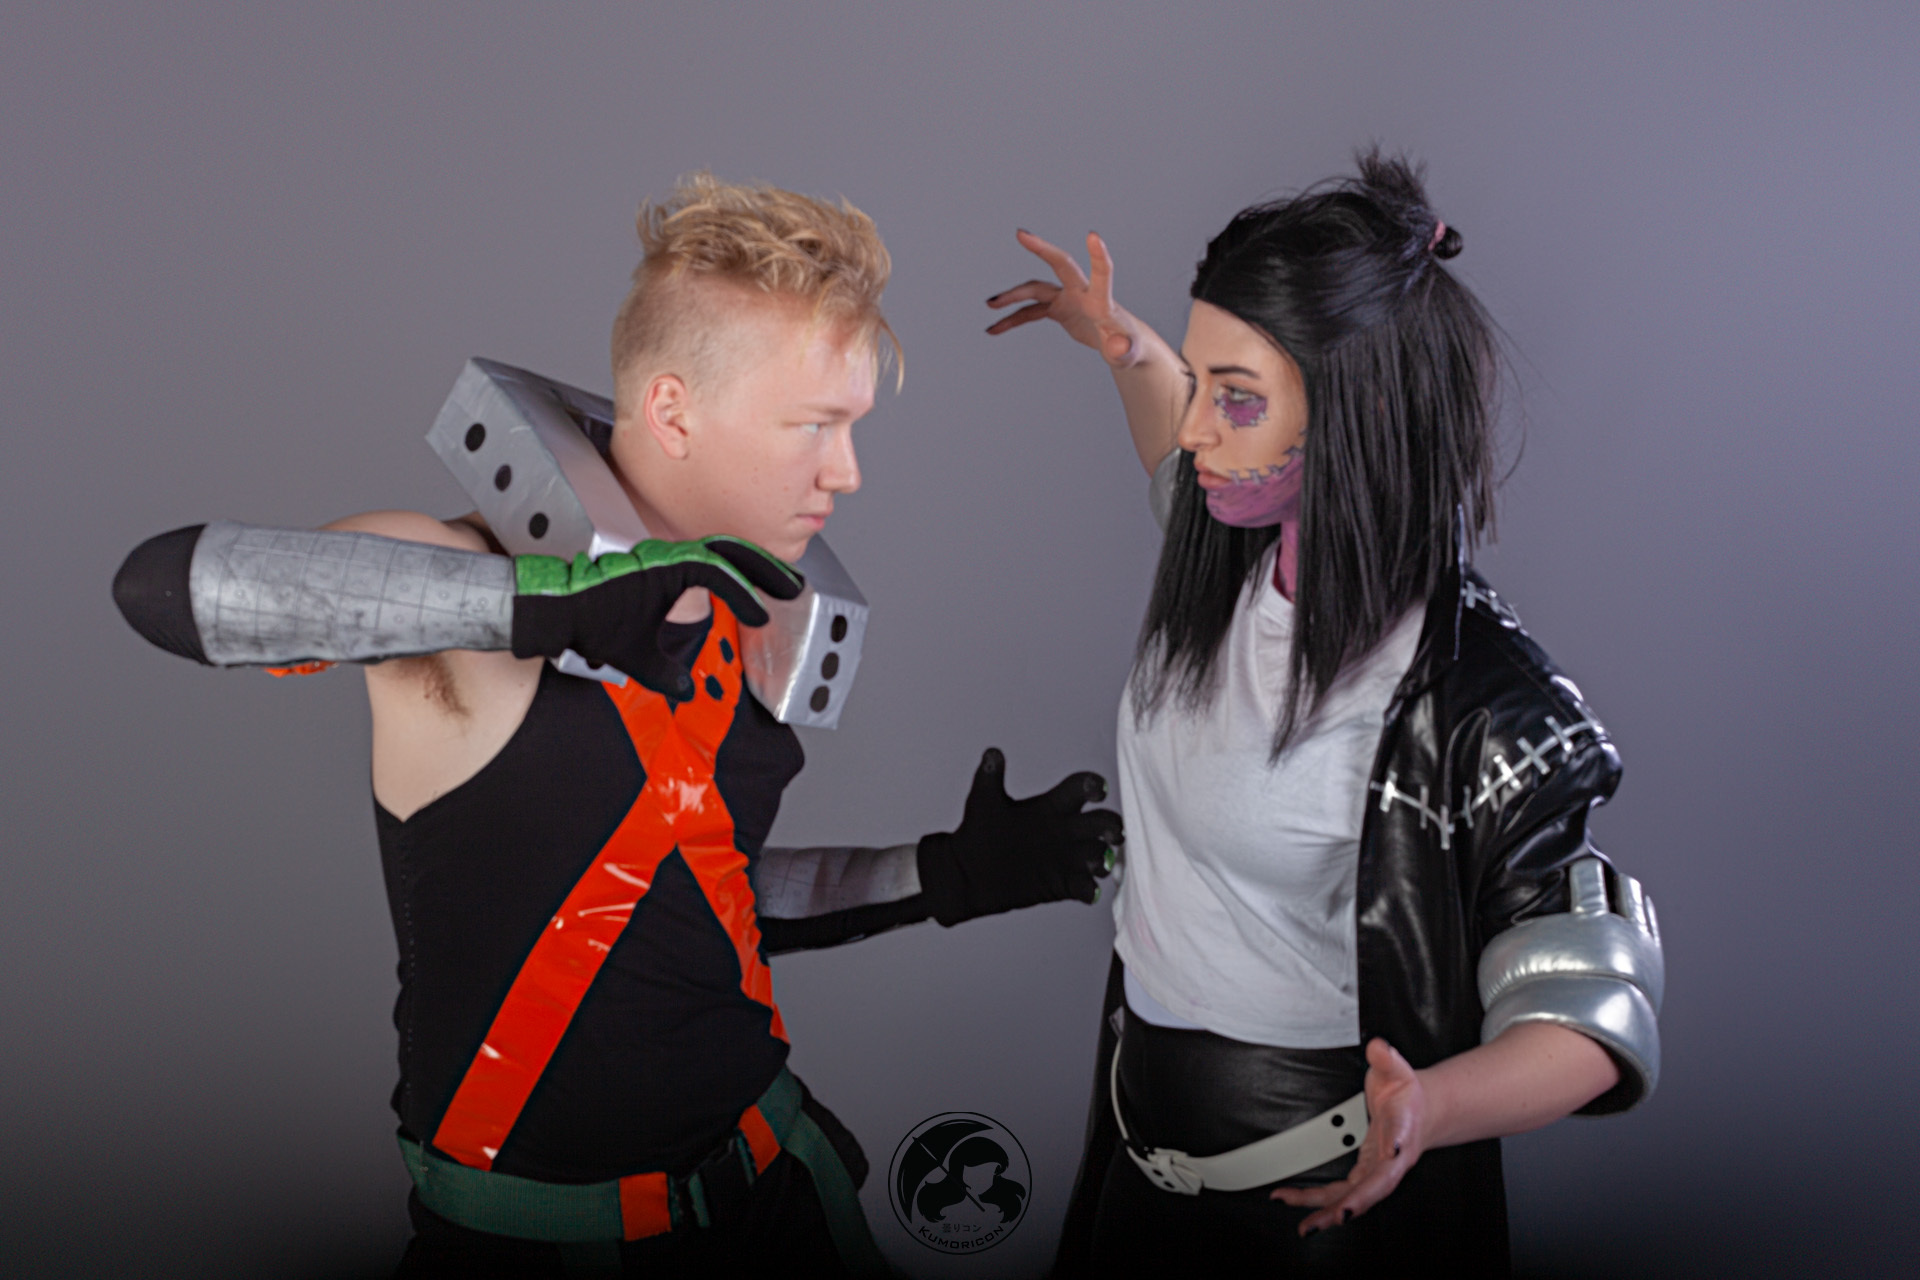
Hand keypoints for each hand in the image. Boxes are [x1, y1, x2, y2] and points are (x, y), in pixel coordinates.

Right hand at [510, 536, 802, 696]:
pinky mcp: (662, 567)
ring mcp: (666, 559)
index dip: (751, 576)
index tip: (775, 596)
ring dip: (762, 571)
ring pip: (726, 555)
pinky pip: (710, 572)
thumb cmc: (592, 624)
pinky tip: (757, 607)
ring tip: (788, 588)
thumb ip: (666, 671)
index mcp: (669, 572)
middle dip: (767, 566)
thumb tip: (686, 691)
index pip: (720, 564)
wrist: (560, 614)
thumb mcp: (641, 658)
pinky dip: (738, 589)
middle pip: (731, 551)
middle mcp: (671, 559)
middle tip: (795, 584)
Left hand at [915, 748, 1123, 925]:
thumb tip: (992, 753)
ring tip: (1094, 864)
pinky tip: (1087, 891)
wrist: (967, 874)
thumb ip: (990, 777)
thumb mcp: (984, 802)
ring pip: (1100, 854)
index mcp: (1051, 807)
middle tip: (1113, 834)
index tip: (1098, 791)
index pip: (1079, 789)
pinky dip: (1091, 890)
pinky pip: (1086, 888)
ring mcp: (1066, 858)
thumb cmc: (977, 833)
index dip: (1093, 786)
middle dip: (1113, 826)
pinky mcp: (1062, 884)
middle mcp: (1064, 830)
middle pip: (1102, 821)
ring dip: (1104, 858)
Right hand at [986, 230, 1143, 368]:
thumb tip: (1118, 348)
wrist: (1124, 348)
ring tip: (990, 305)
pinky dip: (1013, 319)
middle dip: (1042, 249)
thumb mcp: (1128, 355)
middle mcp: (1083, 292)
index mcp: (1101, 301)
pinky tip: (995, 328)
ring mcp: (1068, 298)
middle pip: (1060, 266)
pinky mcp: (1059, 309)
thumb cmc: (1131, 350)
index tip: (1093, 235)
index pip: (1102, 274)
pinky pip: (1030, 312)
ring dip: (1013, 297)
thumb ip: (1123, 350)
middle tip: (1021, 234)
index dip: (1098, 257)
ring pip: (1036, 291)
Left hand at [1271, 1039, 1426, 1234]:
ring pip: (1354, 1199)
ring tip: (1305, 1224)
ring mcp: (1376, 1171)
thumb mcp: (1399, 1070)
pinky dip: (1319, 1200)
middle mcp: (1391, 1160)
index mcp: (1404, 1133)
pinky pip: (1340, 1193)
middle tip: (1331, 1217)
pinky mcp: (1362, 1175)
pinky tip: (1295, 1201)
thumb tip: (1378, 1048)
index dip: (1396, 1146)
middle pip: (1375, 1188)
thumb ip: (1388, 1058)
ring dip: (1328, 1211)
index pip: (1401, 1143)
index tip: (1393, 1148)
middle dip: (1354, 1204)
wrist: (1418, 1112)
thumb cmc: (1407, 1095)